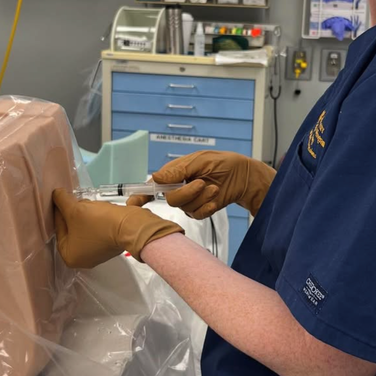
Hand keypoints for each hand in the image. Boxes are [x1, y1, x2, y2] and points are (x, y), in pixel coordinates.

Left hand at [53, 189, 183, 268]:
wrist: (131, 226)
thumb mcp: (75, 210)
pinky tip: (100, 210)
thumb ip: (61, 201)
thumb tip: (56, 194)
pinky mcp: (109, 245)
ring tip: (90, 204)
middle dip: (73, 213)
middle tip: (76, 200)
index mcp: (70, 257)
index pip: (58, 229)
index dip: (59, 211)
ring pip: (84, 228)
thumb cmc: (98, 223)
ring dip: (85, 214)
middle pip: (71, 230)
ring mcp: (98, 253)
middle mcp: (83, 259)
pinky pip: (97, 230)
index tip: (61, 198)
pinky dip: (96, 219)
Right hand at [127, 151, 275, 218]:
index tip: (131, 205)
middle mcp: (179, 188)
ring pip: (185, 207)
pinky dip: (207, 206)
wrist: (244, 177)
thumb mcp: (199, 161)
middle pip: (171, 199)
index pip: (152, 186)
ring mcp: (189, 201)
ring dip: (202, 197)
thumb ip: (177, 171)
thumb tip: (155, 176)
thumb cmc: (222, 163)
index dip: (140, 196)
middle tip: (202, 182)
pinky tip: (215, 199)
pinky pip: (197, 214)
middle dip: (187, 192)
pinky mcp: (200, 210)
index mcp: (174, 174)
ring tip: (214, 188)